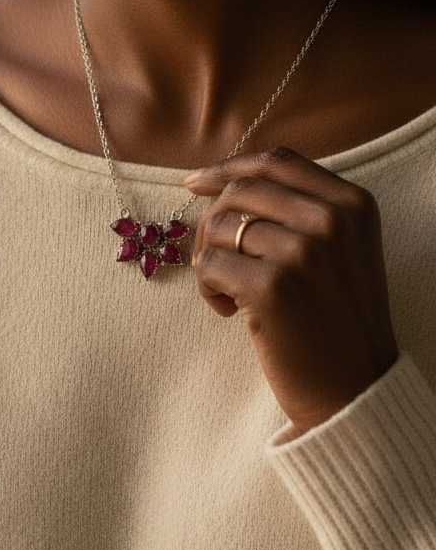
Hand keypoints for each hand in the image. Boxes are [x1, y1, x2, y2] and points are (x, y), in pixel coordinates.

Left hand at [185, 148, 399, 435]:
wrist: (355, 387)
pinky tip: (228, 311)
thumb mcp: (338, 248)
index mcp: (352, 203)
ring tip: (228, 292)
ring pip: (217, 226)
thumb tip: (219, 179)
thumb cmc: (334, 316)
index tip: (195, 183)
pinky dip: (207, 287)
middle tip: (218, 261)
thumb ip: (297, 208)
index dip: (228, 168)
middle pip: (238, 192)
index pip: (276, 162)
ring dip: (208, 259)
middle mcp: (331, 220)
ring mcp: (302, 252)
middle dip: (213, 224)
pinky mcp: (271, 287)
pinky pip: (207, 263)